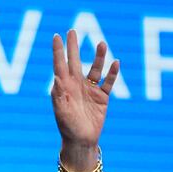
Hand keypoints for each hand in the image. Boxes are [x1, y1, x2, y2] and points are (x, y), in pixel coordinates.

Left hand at [51, 31, 118, 167]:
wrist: (82, 141)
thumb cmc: (68, 128)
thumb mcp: (62, 111)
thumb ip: (59, 95)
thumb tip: (56, 77)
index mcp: (63, 88)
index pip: (60, 65)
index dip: (58, 50)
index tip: (56, 36)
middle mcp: (76, 86)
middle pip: (75, 62)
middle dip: (74, 46)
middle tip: (73, 30)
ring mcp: (89, 90)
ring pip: (95, 69)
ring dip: (98, 57)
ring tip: (101, 43)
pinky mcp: (102, 97)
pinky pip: (109, 82)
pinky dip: (113, 73)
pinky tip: (116, 62)